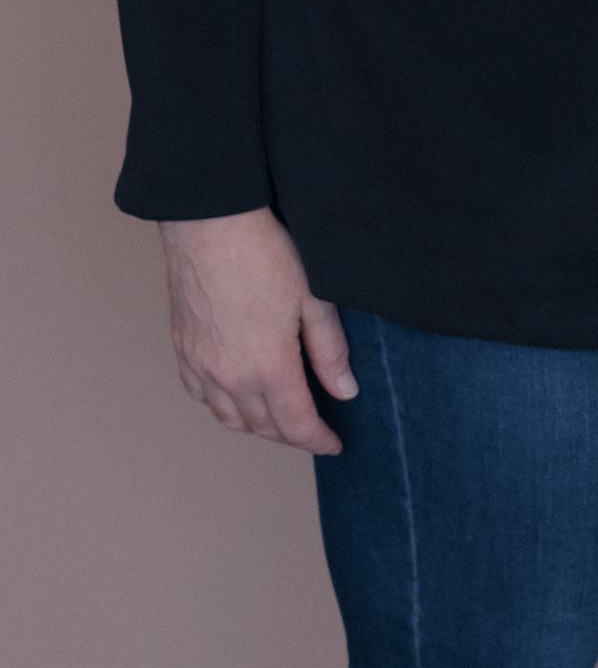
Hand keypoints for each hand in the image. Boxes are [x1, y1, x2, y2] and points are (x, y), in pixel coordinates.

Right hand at [159, 209, 355, 455]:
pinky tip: (237, 396)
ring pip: (229, 418)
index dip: (319, 441)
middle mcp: (230, 377)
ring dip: (257, 426)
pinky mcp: (182, 350)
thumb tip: (344, 391)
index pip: (297, 425)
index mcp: (269, 368)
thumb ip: (329, 351)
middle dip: (292, 435)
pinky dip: (222, 406)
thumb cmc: (264, 253)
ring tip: (280, 418)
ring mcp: (201, 365)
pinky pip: (201, 396)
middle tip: (313, 430)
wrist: (209, 223)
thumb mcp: (314, 300)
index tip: (334, 444)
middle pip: (264, 427)